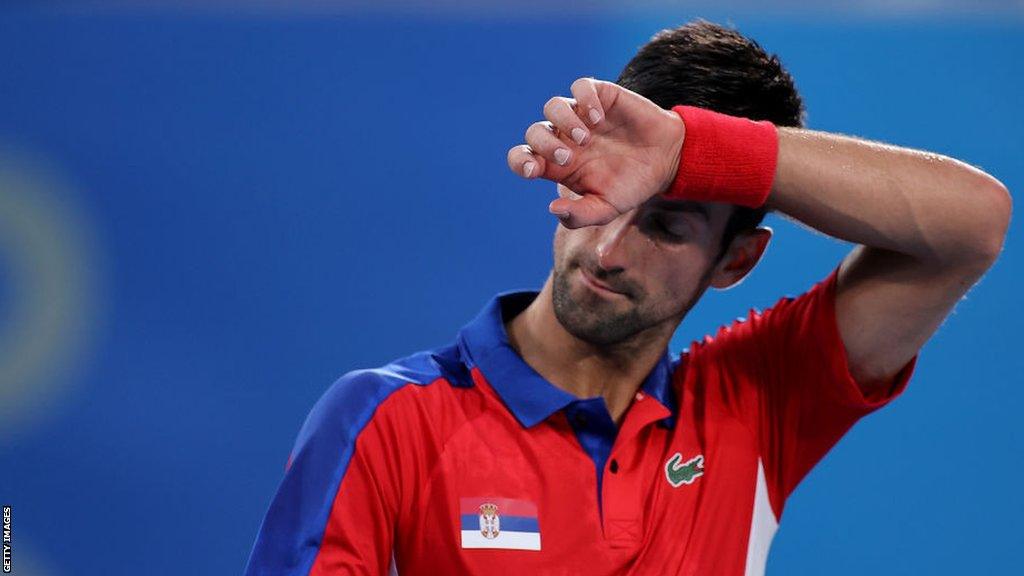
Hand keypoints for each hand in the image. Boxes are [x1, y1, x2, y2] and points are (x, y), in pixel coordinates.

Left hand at [506, 78, 685, 227]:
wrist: (667, 161)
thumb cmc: (632, 186)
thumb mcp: (606, 209)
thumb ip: (580, 216)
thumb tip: (552, 209)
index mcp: (558, 165)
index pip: (523, 157)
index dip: (520, 162)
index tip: (533, 171)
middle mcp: (565, 138)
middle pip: (535, 132)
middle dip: (544, 144)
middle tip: (567, 157)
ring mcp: (582, 115)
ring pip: (553, 107)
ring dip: (564, 121)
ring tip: (585, 138)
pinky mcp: (602, 97)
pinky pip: (581, 87)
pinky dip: (585, 99)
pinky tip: (599, 117)